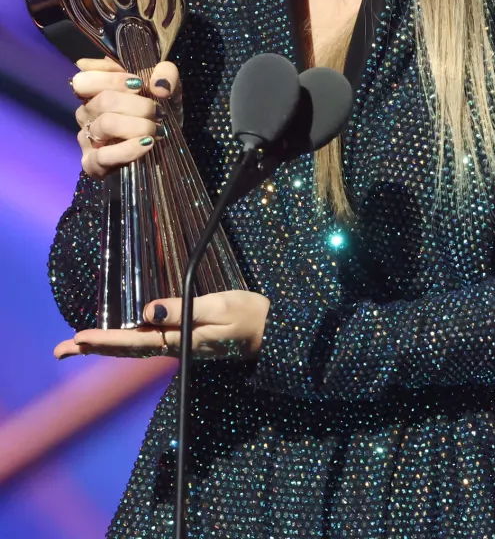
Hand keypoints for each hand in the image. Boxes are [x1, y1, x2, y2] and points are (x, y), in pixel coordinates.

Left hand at [53, 291, 270, 360]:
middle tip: (60, 349)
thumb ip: (183, 309)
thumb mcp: (219, 307)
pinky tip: (116, 336)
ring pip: (133, 346)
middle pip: (126, 349)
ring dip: (104, 345)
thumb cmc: (249, 317)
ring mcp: (178, 344)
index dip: (105, 339)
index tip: (78, 338)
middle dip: (93, 348)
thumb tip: (147, 311)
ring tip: (77, 344)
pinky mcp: (184, 339)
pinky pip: (146, 341)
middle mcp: (173, 346)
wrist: (271, 333)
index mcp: (180, 340)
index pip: (134, 341)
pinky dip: (124, 340)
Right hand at [71, 56, 181, 177]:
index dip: (111, 77)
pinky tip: (146, 144)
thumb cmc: (159, 113)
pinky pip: (103, 156)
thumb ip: (166, 74)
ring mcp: (86, 138)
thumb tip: (158, 85)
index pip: (84, 77)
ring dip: (139, 126)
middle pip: (104, 100)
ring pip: (106, 124)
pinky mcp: (92, 164)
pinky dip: (128, 149)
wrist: (166, 148)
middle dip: (138, 105)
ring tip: (157, 131)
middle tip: (158, 113)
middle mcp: (87, 112)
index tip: (139, 83)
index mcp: (97, 90)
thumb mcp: (168, 88)